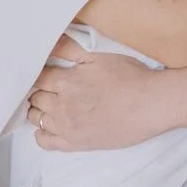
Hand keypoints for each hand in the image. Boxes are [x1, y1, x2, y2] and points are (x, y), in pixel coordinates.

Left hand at [27, 39, 167, 150]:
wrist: (151, 105)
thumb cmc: (130, 77)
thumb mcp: (100, 56)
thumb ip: (71, 48)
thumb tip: (50, 42)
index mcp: (66, 81)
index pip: (38, 77)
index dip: (40, 74)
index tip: (44, 74)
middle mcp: (62, 105)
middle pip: (36, 98)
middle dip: (38, 91)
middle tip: (46, 89)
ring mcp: (67, 127)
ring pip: (37, 119)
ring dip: (38, 110)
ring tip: (46, 105)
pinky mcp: (75, 144)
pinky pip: (46, 142)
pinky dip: (41, 133)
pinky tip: (46, 127)